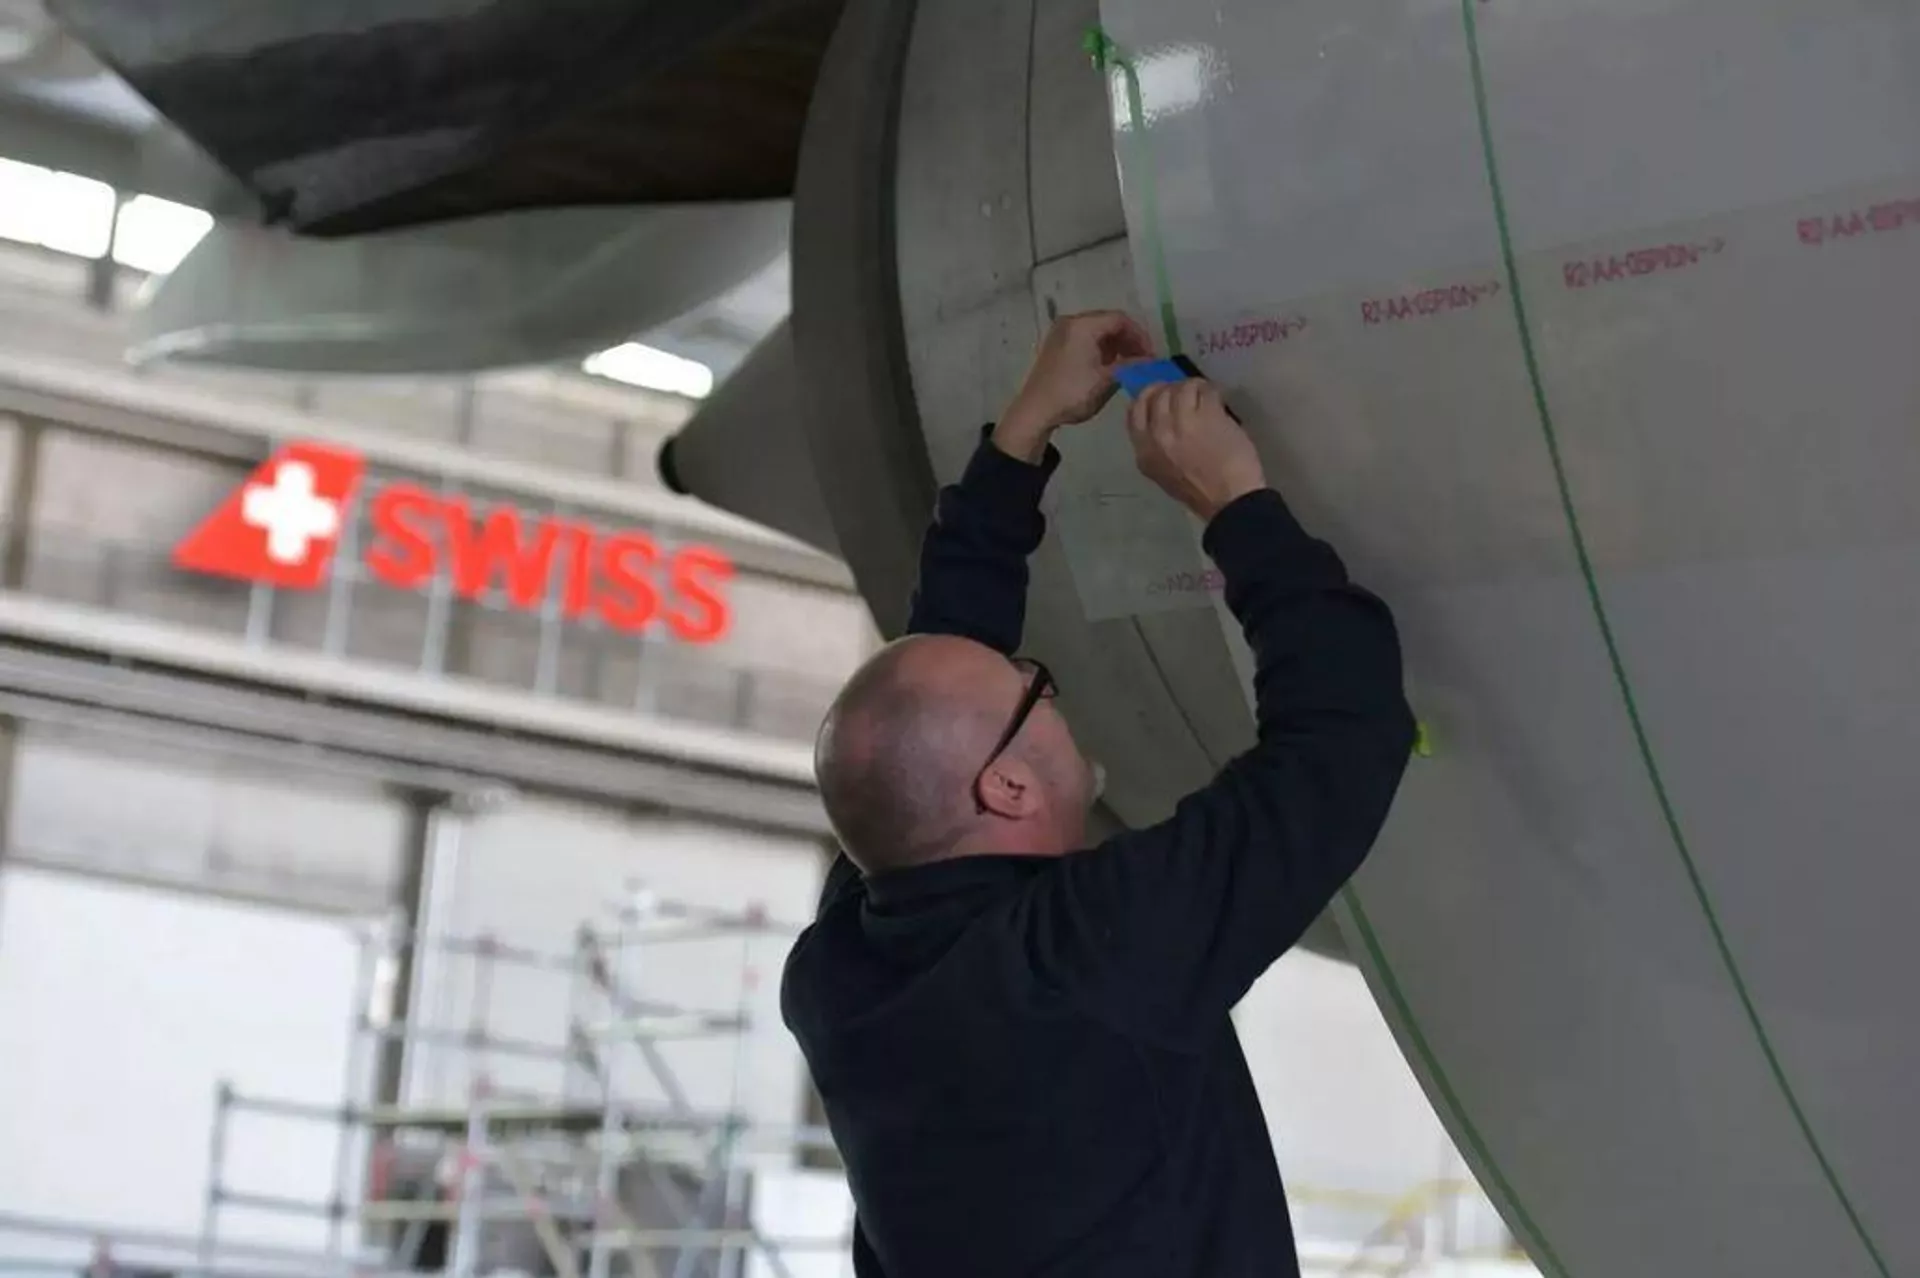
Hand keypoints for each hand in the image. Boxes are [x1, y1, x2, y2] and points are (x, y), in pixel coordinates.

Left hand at [994, 310, 1154, 460]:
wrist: (1035, 411)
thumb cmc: (1073, 394)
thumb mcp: (1107, 380)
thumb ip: (1132, 366)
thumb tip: (1151, 362)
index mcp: (1083, 325)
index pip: (1120, 319)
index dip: (1140, 336)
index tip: (1151, 355)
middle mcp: (1070, 322)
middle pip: (1108, 322)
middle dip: (1128, 340)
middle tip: (1142, 360)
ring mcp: (1060, 333)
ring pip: (1096, 331)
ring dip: (1115, 345)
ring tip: (1128, 365)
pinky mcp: (1056, 345)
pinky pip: (1084, 339)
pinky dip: (1100, 349)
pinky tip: (1109, 366)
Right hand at [1127, 379, 1266, 520]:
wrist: (1229, 501)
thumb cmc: (1200, 493)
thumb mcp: (1163, 473)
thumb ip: (1156, 447)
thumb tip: (1161, 420)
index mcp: (1144, 452)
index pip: (1135, 411)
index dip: (1148, 396)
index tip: (1161, 393)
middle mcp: (1158, 434)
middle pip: (1157, 395)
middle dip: (1172, 389)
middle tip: (1187, 392)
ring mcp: (1182, 423)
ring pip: (1180, 389)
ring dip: (1194, 387)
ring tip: (1204, 395)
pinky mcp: (1207, 416)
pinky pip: (1204, 391)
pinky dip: (1211, 390)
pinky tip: (1217, 398)